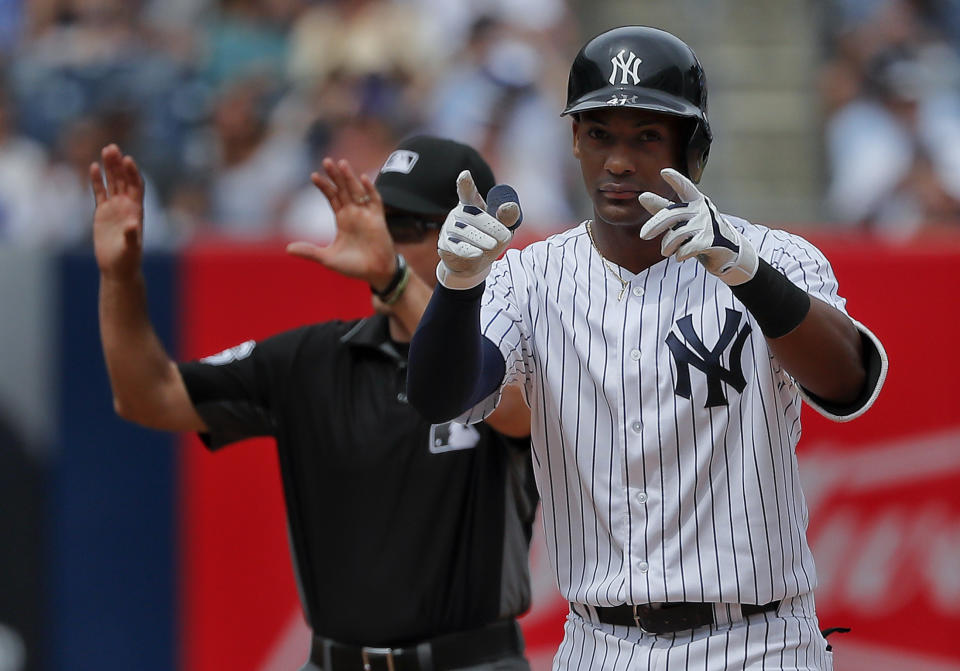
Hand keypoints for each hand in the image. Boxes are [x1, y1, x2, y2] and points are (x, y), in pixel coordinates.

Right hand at [90, 144, 144, 278]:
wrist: (117, 268)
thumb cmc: (128, 259)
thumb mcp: (131, 248)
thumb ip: (131, 235)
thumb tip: (132, 224)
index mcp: (137, 210)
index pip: (137, 186)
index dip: (133, 173)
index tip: (128, 160)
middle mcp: (127, 206)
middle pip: (124, 180)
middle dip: (119, 164)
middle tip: (112, 147)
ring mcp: (115, 208)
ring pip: (112, 183)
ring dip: (109, 167)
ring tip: (106, 150)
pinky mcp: (102, 212)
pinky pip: (100, 193)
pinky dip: (97, 181)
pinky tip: (94, 167)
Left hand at [286, 158, 396, 290]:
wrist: (375, 274)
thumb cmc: (353, 266)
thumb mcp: (328, 259)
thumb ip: (310, 252)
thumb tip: (287, 249)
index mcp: (342, 219)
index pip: (332, 197)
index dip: (324, 186)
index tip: (313, 176)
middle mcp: (354, 213)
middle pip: (343, 189)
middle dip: (335, 176)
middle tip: (327, 161)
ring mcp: (366, 215)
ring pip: (357, 191)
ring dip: (350, 178)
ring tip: (342, 164)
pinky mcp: (378, 219)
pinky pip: (375, 201)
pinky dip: (370, 190)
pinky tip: (363, 179)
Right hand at [436, 170, 520, 289]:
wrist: (471, 265)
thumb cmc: (488, 240)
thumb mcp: (503, 228)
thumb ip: (508, 218)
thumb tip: (510, 206)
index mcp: (472, 204)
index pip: (468, 192)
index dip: (466, 184)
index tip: (465, 174)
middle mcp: (458, 214)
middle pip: (473, 215)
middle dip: (489, 225)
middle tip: (504, 236)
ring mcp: (449, 229)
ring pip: (465, 232)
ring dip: (481, 239)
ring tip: (493, 246)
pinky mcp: (444, 245)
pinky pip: (455, 246)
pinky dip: (468, 250)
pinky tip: (478, 253)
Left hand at [638, 168, 757, 285]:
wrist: (726, 250)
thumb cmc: (699, 231)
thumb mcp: (681, 218)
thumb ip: (663, 208)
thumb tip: (642, 196)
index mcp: (695, 201)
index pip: (685, 187)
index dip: (675, 180)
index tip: (664, 172)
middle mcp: (702, 210)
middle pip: (672, 214)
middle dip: (655, 225)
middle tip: (643, 235)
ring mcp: (708, 225)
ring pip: (677, 234)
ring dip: (667, 246)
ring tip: (666, 251)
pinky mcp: (711, 241)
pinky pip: (688, 248)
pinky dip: (680, 253)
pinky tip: (680, 256)